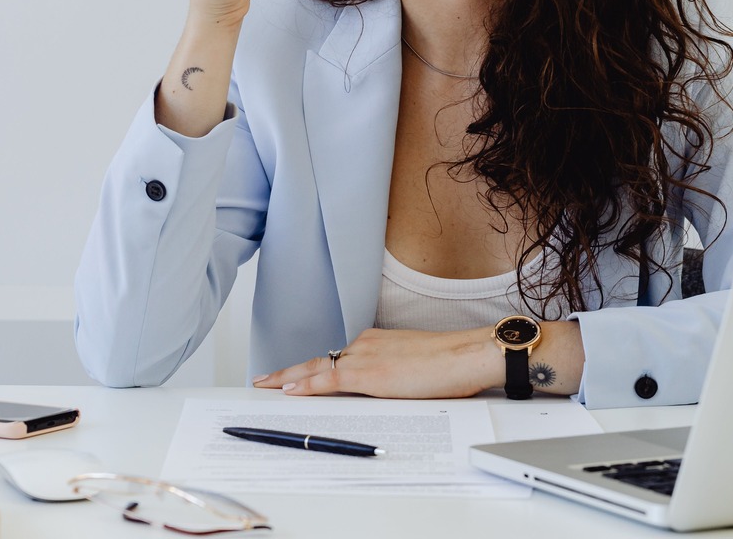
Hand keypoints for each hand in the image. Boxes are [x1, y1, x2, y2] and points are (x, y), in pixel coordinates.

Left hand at [252, 327, 504, 398]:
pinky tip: (289, 391)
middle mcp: (366, 344)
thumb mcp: (416, 365)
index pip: (337, 357)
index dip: (312, 367)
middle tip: (264, 378)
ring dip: (290, 377)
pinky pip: (329, 380)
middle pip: (320, 360)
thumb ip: (394, 373)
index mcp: (378, 342)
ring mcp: (366, 357)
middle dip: (290, 371)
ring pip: (318, 368)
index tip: (295, 374)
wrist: (468, 355)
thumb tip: (386, 390)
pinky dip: (306, 385)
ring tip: (266, 385)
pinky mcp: (369, 373)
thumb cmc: (452, 363)